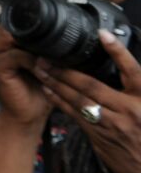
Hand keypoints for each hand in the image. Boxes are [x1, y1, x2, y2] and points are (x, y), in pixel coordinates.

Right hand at [0, 27, 53, 129]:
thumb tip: (72, 36)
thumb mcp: (48, 66)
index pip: (23, 23)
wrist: (28, 116)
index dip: (40, 27)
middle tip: (60, 45)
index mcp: (10, 41)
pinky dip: (33, 62)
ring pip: (17, 39)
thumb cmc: (39, 91)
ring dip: (38, 49)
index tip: (62, 34)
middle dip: (40, 37)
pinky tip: (45, 71)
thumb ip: (50, 51)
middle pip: (18, 28)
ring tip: (54, 60)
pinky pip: (16, 56)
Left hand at [35, 30, 140, 172]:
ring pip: (79, 101)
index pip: (133, 71)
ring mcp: (112, 126)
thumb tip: (118, 59)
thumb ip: (135, 87)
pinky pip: (76, 116)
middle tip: (46, 56)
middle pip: (92, 86)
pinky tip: (49, 91)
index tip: (102, 34)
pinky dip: (61, 102)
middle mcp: (128, 111)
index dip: (118, 51)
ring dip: (57, 84)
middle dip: (66, 71)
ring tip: (40, 69)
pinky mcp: (100, 138)